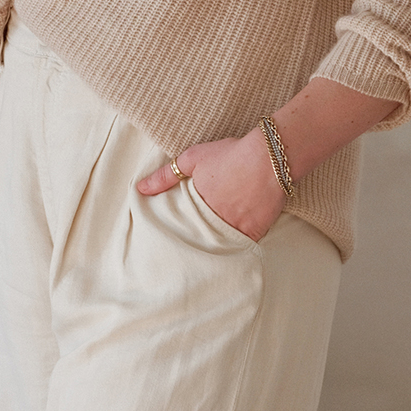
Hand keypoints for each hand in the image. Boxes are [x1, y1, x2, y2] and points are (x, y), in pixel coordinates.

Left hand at [136, 128, 283, 241]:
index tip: (173, 239)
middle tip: (188, 252)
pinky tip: (231, 254)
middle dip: (194, 244)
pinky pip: (243, 246)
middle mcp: (214, 219)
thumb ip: (166, 175)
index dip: (179, 232)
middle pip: (200, 238)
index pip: (181, 226)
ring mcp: (235, 227)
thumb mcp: (192, 158)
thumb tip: (140, 188)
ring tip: (207, 256)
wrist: (270, 156)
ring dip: (214, 248)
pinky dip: (237, 249)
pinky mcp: (256, 231)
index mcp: (197, 204)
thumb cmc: (231, 154)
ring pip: (219, 245)